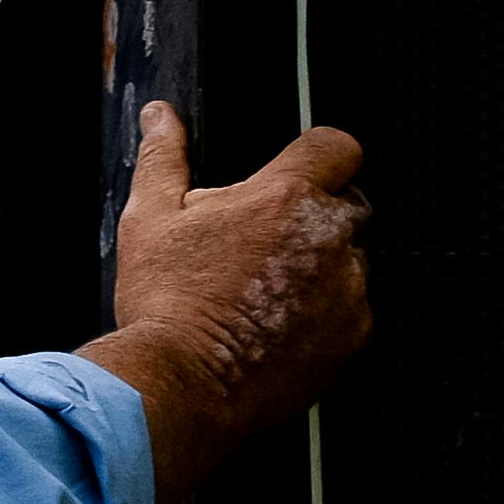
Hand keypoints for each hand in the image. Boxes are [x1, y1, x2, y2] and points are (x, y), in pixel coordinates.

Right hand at [85, 105, 372, 503]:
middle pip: (347, 204)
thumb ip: (164, 156)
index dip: (317, 155)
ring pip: (349, 261)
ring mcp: (347, 291)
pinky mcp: (353, 338)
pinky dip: (324, 315)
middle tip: (262, 243)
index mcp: (285, 197)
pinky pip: (351, 311)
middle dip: (312, 216)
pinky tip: (277, 326)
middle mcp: (329, 239)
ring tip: (263, 293)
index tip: (297, 173)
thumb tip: (162, 117)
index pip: (336, 146)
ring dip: (319, 267)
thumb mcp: (150, 218)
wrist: (183, 385)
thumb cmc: (166, 303)